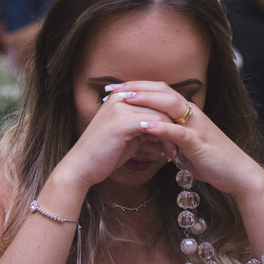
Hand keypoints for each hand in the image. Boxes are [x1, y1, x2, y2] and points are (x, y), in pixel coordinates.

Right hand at [54, 89, 175, 190]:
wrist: (82, 166)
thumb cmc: (104, 153)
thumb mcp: (128, 135)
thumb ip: (145, 126)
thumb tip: (168, 129)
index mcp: (120, 97)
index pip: (154, 98)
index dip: (168, 116)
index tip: (178, 136)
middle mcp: (120, 97)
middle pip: (160, 104)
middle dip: (174, 126)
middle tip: (180, 146)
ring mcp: (121, 107)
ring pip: (161, 114)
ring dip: (172, 135)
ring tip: (174, 153)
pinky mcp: (123, 121)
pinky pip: (156, 125)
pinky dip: (166, 140)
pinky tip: (167, 154)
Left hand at [107, 81, 263, 197]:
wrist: (238, 174)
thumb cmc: (210, 160)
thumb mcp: (183, 146)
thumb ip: (165, 138)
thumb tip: (144, 137)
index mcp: (186, 112)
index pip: (159, 90)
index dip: (136, 86)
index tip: (113, 88)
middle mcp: (191, 114)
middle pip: (162, 91)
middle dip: (136, 87)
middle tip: (111, 89)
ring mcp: (196, 126)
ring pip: (170, 105)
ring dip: (146, 100)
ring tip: (125, 100)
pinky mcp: (199, 142)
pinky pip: (179, 131)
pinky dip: (161, 127)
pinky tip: (144, 125)